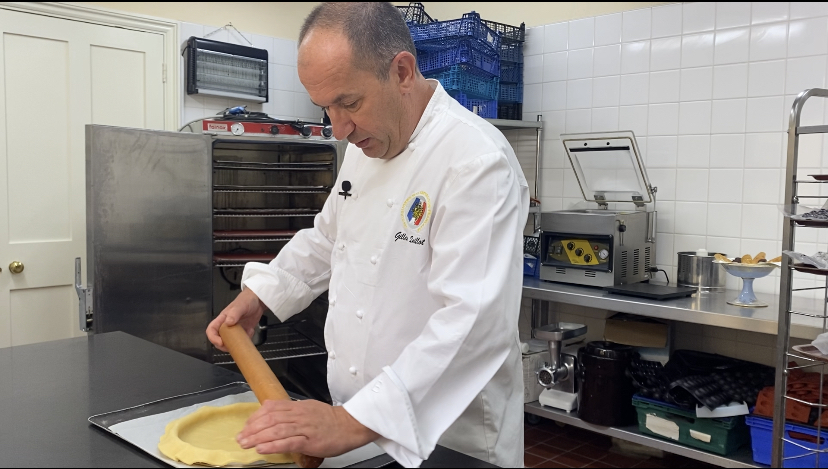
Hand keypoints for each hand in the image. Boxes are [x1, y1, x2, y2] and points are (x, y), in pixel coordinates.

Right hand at [206, 288, 265, 351]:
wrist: (258, 300)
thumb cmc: (246, 300)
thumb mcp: (240, 306)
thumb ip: (234, 314)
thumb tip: (228, 323)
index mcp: (222, 319)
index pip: (211, 330)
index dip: (213, 338)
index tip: (220, 342)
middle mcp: (227, 325)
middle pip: (219, 339)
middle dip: (223, 345)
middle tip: (231, 347)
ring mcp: (235, 329)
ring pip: (230, 342)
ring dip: (235, 345)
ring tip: (242, 341)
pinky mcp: (244, 331)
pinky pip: (242, 340)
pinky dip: (246, 340)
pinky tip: (251, 332)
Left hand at [237, 399, 378, 457]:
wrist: (350, 426)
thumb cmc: (330, 420)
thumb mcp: (309, 408)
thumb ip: (292, 410)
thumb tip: (273, 410)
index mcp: (298, 407)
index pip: (271, 408)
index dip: (256, 417)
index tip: (246, 425)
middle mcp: (299, 415)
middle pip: (270, 419)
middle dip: (252, 428)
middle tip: (240, 437)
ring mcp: (304, 428)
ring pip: (276, 430)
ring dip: (258, 437)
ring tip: (246, 443)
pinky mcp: (310, 441)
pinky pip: (288, 442)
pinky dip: (273, 445)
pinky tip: (262, 448)